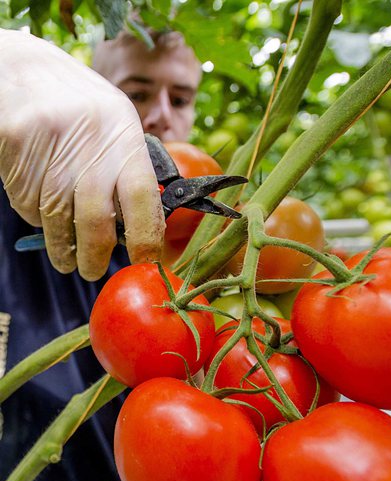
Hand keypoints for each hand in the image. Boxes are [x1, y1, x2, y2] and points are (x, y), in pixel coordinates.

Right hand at [0, 29, 164, 280]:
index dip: (145, 236)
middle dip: (96, 256)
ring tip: (68, 260)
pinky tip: (44, 212)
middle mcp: (89, 138)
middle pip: (96, 219)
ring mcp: (49, 143)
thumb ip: (130, 169)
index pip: (141, 195)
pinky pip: (28, 205)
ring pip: (57, 219)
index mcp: (122, 132)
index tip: (145, 262)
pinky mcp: (15, 146)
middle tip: (94, 272)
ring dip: (63, 249)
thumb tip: (146, 226)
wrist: (22, 68)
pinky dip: (38, 220)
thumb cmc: (80, 105)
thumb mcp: (116, 125)